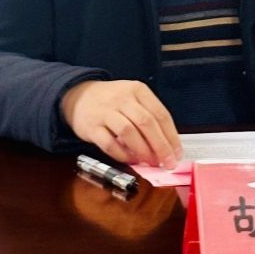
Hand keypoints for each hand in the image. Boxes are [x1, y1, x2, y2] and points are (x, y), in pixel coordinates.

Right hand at [60, 79, 181, 167]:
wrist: (78, 97)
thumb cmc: (112, 101)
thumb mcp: (133, 99)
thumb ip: (149, 117)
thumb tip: (168, 145)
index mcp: (138, 90)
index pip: (160, 114)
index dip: (171, 136)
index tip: (177, 154)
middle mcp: (122, 98)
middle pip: (146, 123)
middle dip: (160, 146)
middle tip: (167, 163)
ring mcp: (105, 111)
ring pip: (129, 132)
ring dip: (143, 151)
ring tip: (150, 162)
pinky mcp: (91, 126)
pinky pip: (109, 143)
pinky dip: (122, 154)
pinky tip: (130, 159)